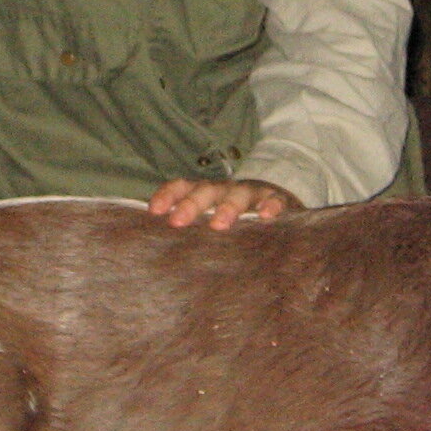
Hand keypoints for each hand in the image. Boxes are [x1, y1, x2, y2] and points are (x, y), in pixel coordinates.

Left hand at [147, 178, 302, 230]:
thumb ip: (191, 225)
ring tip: (219, 224)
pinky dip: (271, 206)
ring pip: (238, 195)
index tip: (154, 211)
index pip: (183, 187)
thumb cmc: (232, 216)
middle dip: (191, 204)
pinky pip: (274, 200)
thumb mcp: (210, 217)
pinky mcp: (276, 199)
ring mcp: (251, 194)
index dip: (168, 195)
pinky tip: (267, 216)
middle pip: (206, 191)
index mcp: (205, 192)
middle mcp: (225, 190)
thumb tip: (156, 243)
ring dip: (228, 207)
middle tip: (177, 221)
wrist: (274, 198)